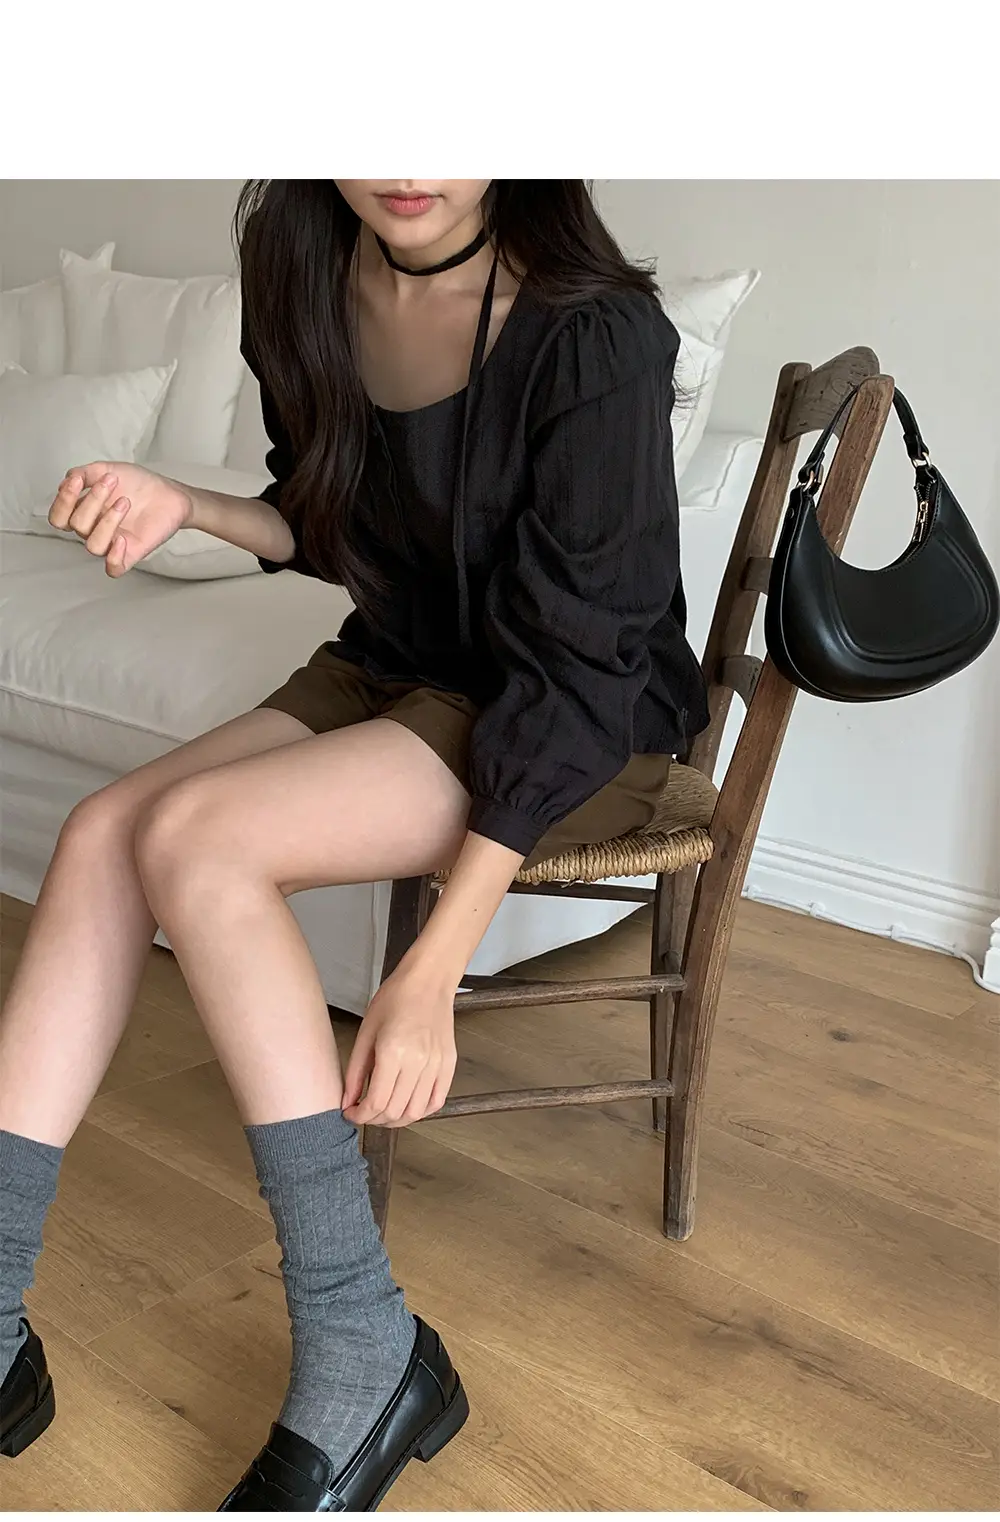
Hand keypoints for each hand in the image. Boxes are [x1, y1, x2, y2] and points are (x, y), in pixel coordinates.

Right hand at [48, 461, 192, 575]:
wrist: (169, 492)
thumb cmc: (138, 484)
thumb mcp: (108, 470)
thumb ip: (84, 474)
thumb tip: (67, 481)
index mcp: (84, 512)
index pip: (58, 518)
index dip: (63, 501)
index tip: (78, 480)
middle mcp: (94, 529)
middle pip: (77, 525)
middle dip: (93, 500)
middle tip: (113, 480)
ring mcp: (111, 543)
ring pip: (93, 545)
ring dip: (107, 521)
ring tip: (125, 502)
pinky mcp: (130, 554)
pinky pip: (113, 569)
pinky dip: (114, 556)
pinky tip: (122, 539)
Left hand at [342, 966, 457, 1127]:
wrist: (428, 981)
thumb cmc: (395, 999)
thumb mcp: (366, 1032)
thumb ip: (355, 1072)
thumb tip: (347, 1101)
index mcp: (393, 1052)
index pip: (376, 1102)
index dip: (359, 1116)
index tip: (350, 1113)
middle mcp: (418, 1062)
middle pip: (394, 1111)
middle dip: (374, 1120)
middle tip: (363, 1113)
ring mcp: (437, 1065)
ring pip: (415, 1112)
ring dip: (395, 1120)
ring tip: (383, 1112)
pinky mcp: (449, 1065)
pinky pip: (436, 1101)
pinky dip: (419, 1111)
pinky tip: (406, 1105)